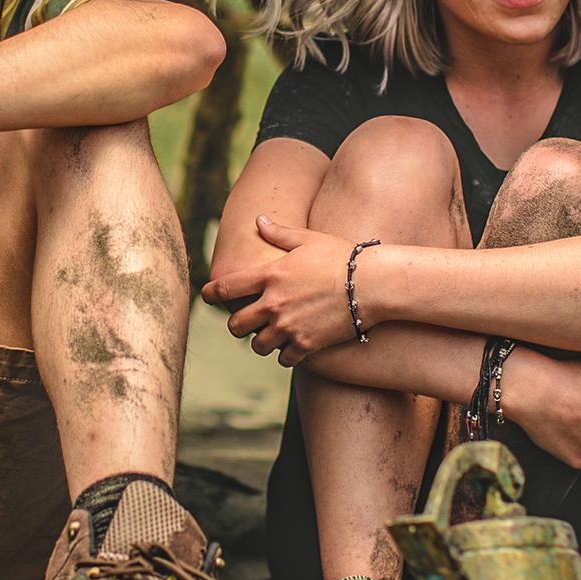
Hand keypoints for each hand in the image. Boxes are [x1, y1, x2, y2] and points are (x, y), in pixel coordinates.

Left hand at [201, 216, 360, 366]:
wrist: (373, 283)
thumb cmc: (342, 256)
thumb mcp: (308, 239)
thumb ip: (278, 232)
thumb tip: (259, 219)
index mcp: (268, 276)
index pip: (223, 288)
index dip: (209, 294)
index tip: (206, 296)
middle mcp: (273, 304)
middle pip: (235, 325)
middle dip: (237, 324)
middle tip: (246, 321)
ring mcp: (288, 327)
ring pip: (256, 346)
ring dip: (260, 341)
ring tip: (269, 335)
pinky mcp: (306, 345)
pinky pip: (283, 359)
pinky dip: (284, 355)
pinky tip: (291, 347)